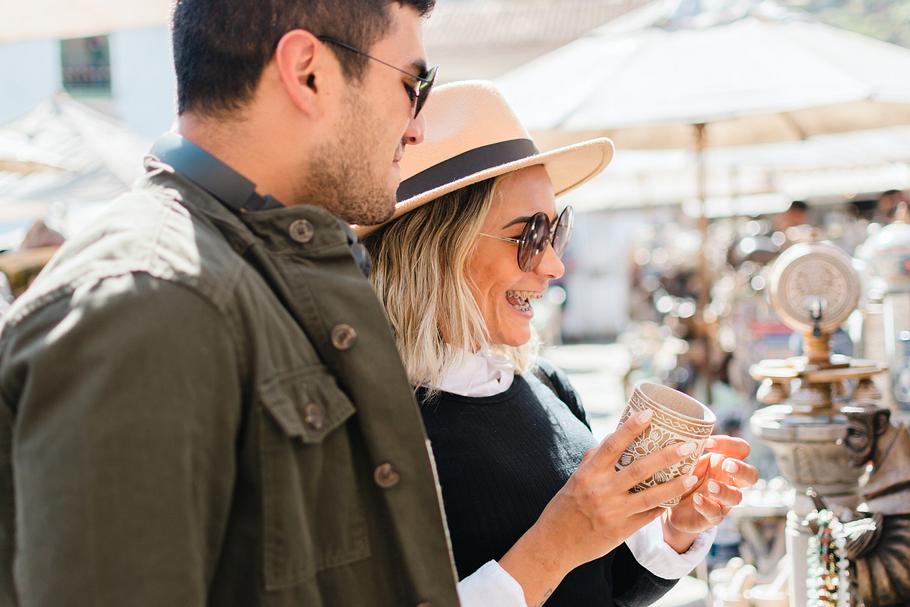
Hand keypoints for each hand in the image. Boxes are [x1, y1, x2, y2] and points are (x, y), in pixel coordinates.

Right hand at [500, 409, 698, 604]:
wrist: (554, 544)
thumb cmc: (564, 507)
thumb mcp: (574, 480)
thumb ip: (593, 461)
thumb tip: (610, 438)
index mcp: (588, 474)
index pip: (612, 445)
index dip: (631, 427)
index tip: (649, 413)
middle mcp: (601, 491)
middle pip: (639, 469)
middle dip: (667, 456)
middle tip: (688, 445)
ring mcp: (613, 512)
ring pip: (651, 496)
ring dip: (674, 484)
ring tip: (692, 474)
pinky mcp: (621, 531)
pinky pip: (648, 516)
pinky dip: (664, 505)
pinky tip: (678, 497)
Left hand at [663, 435, 758, 550]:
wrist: (670, 506)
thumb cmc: (682, 475)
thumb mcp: (686, 458)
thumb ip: (688, 446)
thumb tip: (678, 428)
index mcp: (725, 462)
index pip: (741, 449)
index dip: (729, 444)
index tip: (707, 442)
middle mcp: (729, 481)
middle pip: (752, 475)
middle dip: (742, 469)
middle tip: (727, 465)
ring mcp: (723, 500)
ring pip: (737, 498)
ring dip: (725, 490)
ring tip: (710, 485)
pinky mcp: (711, 517)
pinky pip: (716, 514)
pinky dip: (707, 506)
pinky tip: (697, 500)